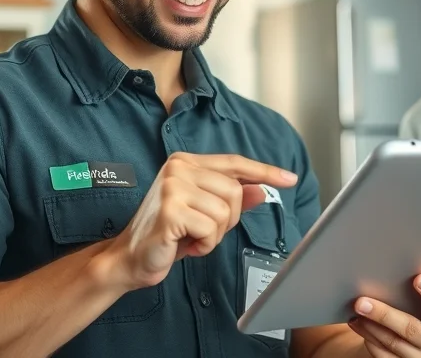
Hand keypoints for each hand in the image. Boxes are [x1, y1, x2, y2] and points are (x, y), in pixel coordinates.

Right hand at [106, 152, 298, 290]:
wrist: (130, 258)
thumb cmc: (167, 234)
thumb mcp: (204, 213)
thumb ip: (231, 199)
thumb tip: (261, 190)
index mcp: (186, 162)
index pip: (235, 163)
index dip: (265, 171)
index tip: (290, 179)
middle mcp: (179, 168)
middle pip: (235, 192)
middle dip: (227, 220)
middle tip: (203, 231)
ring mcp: (173, 186)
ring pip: (225, 212)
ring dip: (214, 235)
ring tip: (191, 237)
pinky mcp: (171, 210)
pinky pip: (211, 229)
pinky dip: (204, 244)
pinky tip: (185, 245)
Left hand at [347, 274, 420, 357]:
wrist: (419, 350)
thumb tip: (395, 271)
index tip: (418, 278)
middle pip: (412, 328)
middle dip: (384, 314)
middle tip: (361, 301)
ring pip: (393, 342)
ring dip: (370, 325)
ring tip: (357, 309)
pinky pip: (383, 355)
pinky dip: (368, 338)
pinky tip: (358, 324)